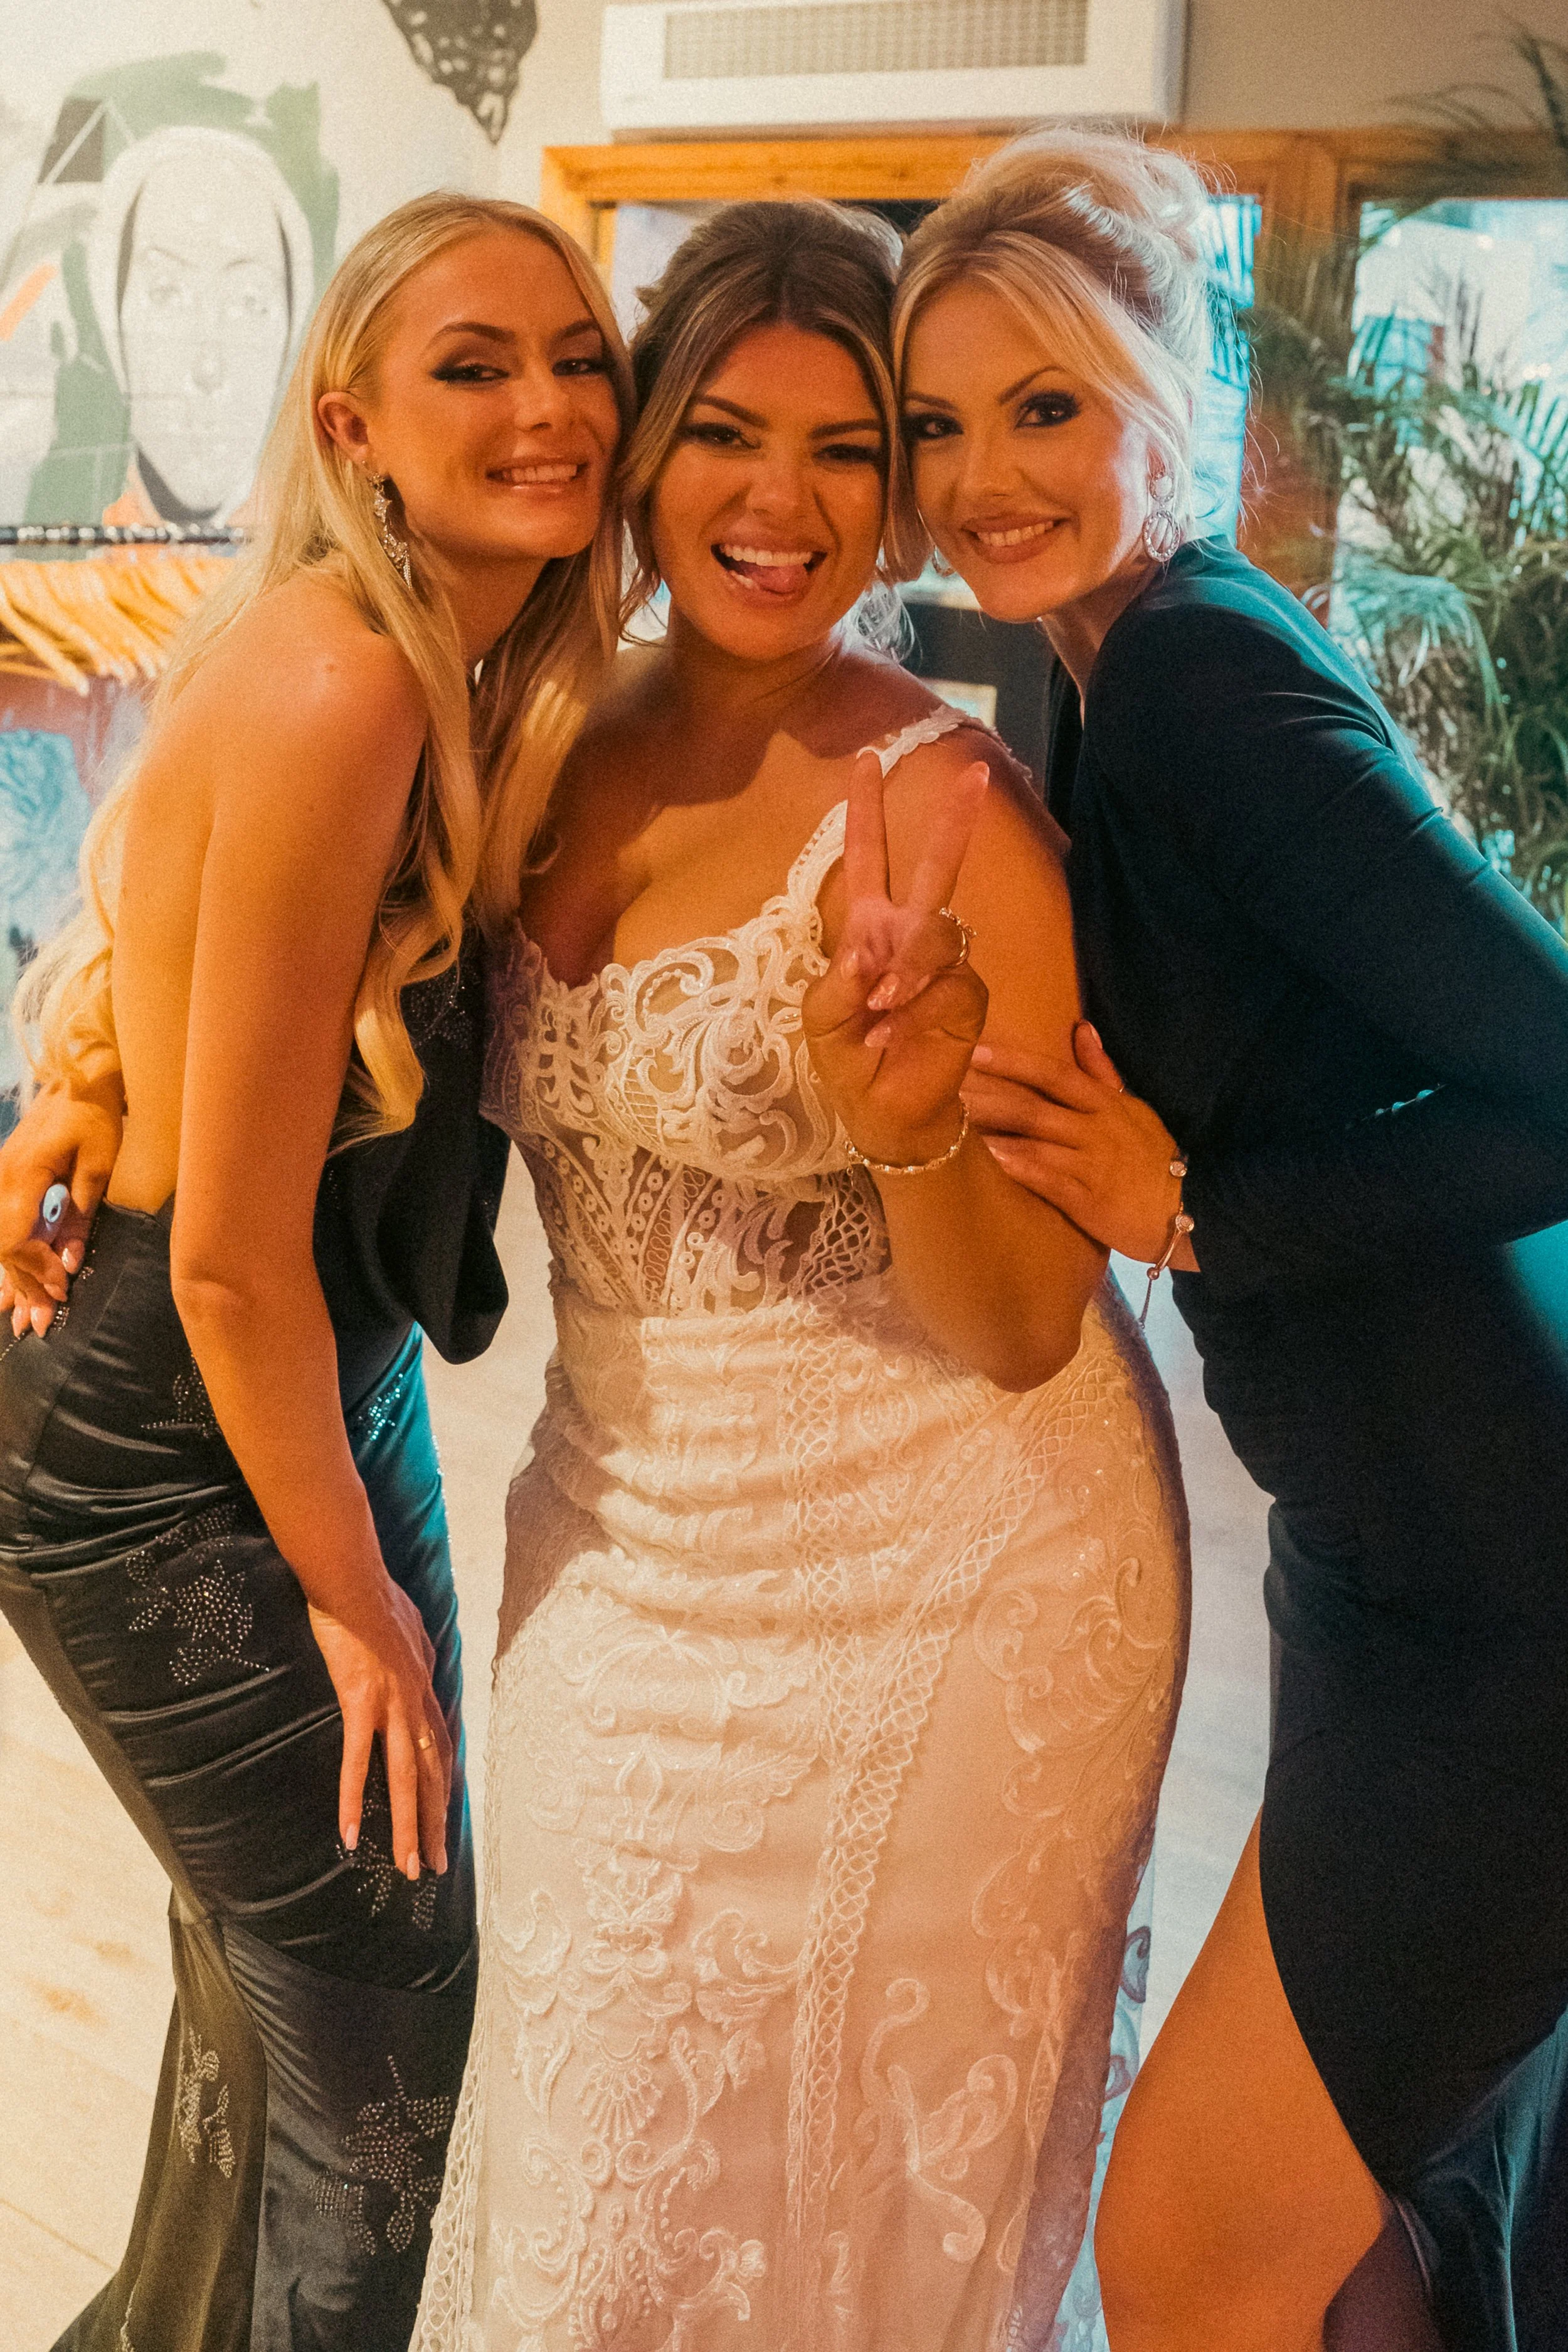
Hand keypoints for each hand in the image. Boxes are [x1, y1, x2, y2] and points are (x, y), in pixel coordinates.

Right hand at [0, 1085, 121, 1335]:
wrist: (78, 1081)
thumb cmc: (94, 1117)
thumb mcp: (99, 1165)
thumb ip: (81, 1215)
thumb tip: (69, 1262)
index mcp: (22, 1178)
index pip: (16, 1239)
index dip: (36, 1271)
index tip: (61, 1292)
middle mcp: (1, 1182)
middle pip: (3, 1248)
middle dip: (23, 1288)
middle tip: (39, 1326)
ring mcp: (0, 1182)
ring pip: (0, 1242)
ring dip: (13, 1280)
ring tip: (21, 1319)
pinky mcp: (7, 1182)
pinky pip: (3, 1228)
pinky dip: (10, 1260)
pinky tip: (9, 1290)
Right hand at [308, 1576, 452, 1880]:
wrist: (354, 1578)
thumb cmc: (375, 1596)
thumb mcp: (413, 1625)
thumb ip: (419, 1650)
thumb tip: (423, 1660)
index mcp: (425, 1686)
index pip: (442, 1748)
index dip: (445, 1787)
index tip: (446, 1820)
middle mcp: (416, 1702)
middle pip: (433, 1774)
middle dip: (437, 1823)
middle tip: (436, 1865)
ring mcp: (391, 1705)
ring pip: (405, 1779)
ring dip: (409, 1826)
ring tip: (409, 1867)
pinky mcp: (360, 1703)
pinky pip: (358, 1762)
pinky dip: (355, 1800)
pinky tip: (351, 1835)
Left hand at [803, 749, 989, 1162]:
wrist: (887, 1112)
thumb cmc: (850, 1063)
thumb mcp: (823, 1022)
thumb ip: (838, 984)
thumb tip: (866, 955)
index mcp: (868, 930)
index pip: (867, 859)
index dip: (865, 813)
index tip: (867, 760)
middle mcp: (909, 937)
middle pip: (935, 868)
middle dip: (954, 823)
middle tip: (975, 774)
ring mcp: (943, 964)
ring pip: (938, 932)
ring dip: (906, 971)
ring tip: (881, 1012)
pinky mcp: (966, 994)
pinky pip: (948, 982)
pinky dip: (917, 1006)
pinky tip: (896, 1031)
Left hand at [963, 1021, 1197, 1266]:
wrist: (1190, 1211)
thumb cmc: (1154, 1160)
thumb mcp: (1133, 1108)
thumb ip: (1101, 1071)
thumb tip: (1080, 1027)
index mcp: (1105, 1104)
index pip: (1054, 1074)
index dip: (1013, 1062)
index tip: (973, 1050)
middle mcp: (1096, 1128)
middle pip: (1034, 1106)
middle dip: (987, 1095)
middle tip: (944, 1088)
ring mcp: (1092, 1163)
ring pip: (1035, 1141)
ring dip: (992, 1132)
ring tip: (950, 1126)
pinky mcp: (1089, 1199)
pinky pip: (1046, 1178)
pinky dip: (1017, 1168)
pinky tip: (985, 1163)